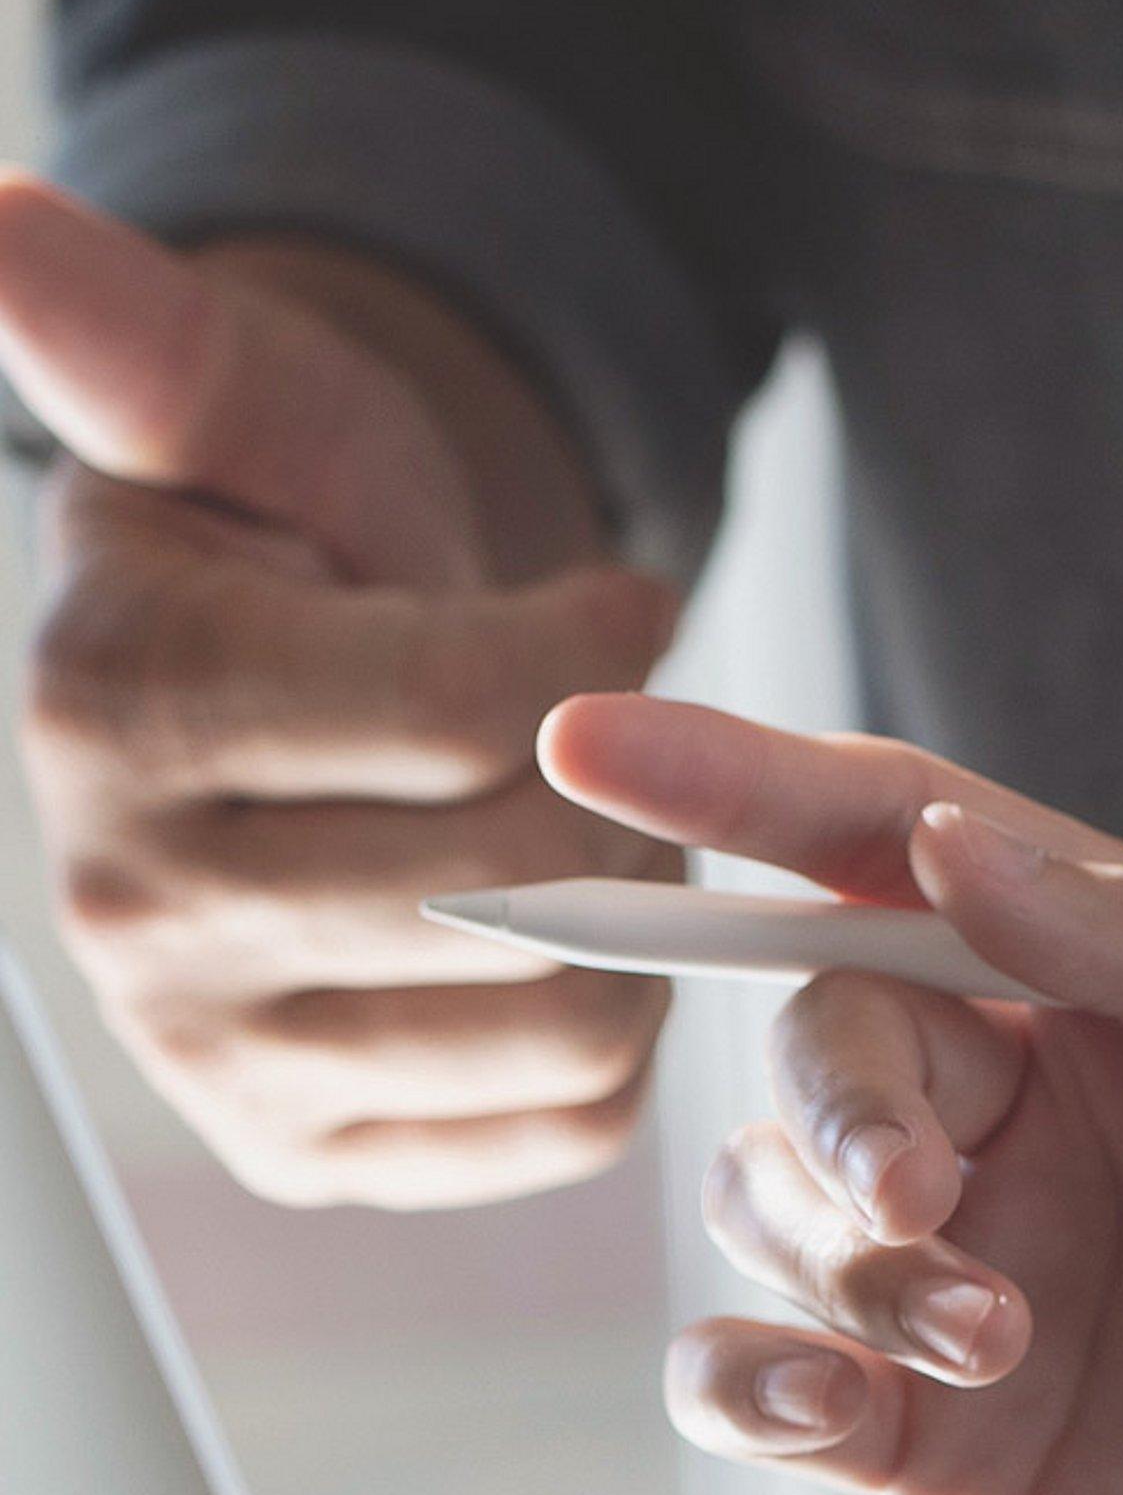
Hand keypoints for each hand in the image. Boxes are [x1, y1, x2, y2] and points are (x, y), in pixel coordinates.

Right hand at [3, 175, 681, 1207]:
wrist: (311, 706)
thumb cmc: (314, 550)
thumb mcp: (251, 415)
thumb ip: (143, 339)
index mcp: (118, 715)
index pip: (465, 709)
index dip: (596, 647)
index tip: (621, 602)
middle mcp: (137, 916)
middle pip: (521, 879)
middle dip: (616, 792)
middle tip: (604, 742)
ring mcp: (226, 1065)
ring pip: (564, 1022)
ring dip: (633, 911)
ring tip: (591, 834)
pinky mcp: (317, 1155)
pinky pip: (566, 1120)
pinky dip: (618, 1025)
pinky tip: (567, 934)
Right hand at [543, 694, 1122, 1494]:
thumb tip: (951, 848)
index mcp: (1116, 985)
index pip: (890, 853)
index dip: (731, 785)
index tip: (593, 743)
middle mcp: (1024, 1109)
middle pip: (815, 1038)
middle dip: (832, 1105)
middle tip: (913, 1191)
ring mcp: (969, 1262)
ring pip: (774, 1206)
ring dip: (841, 1264)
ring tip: (991, 1334)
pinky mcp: (937, 1424)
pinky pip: (762, 1371)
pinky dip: (751, 1381)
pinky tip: (833, 1405)